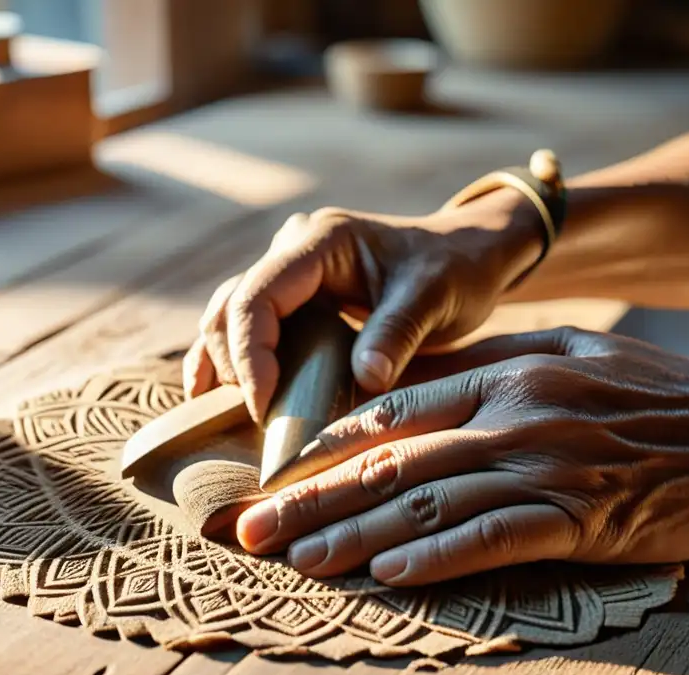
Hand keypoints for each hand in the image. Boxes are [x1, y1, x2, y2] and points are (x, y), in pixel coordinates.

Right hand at [183, 188, 542, 421]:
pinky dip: (235, 361)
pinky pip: (248, 326)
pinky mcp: (295, 296)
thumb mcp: (435, 298)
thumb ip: (397, 335)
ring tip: (226, 416)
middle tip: (257, 420)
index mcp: (322, 240)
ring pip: (229, 315)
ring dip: (224, 364)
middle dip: (232, 364)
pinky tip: (220, 398)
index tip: (263, 407)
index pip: (258, 295)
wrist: (468, 255)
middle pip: (231, 306)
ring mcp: (290, 271)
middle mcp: (294, 249)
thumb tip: (364, 382)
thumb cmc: (456, 270)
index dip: (249, 353)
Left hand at [222, 328, 688, 585]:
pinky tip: (387, 574)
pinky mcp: (584, 516)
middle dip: (311, 494)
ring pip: (427, 498)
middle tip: (250, 525)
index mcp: (510, 369)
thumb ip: (497, 366)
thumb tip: (422, 383)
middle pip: (392, 454)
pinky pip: (492, 537)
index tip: (277, 471)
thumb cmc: (666, 395)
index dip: (328, 442)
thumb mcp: (575, 354)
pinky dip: (434, 556)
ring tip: (297, 559)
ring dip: (353, 533)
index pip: (395, 406)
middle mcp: (517, 410)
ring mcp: (548, 461)